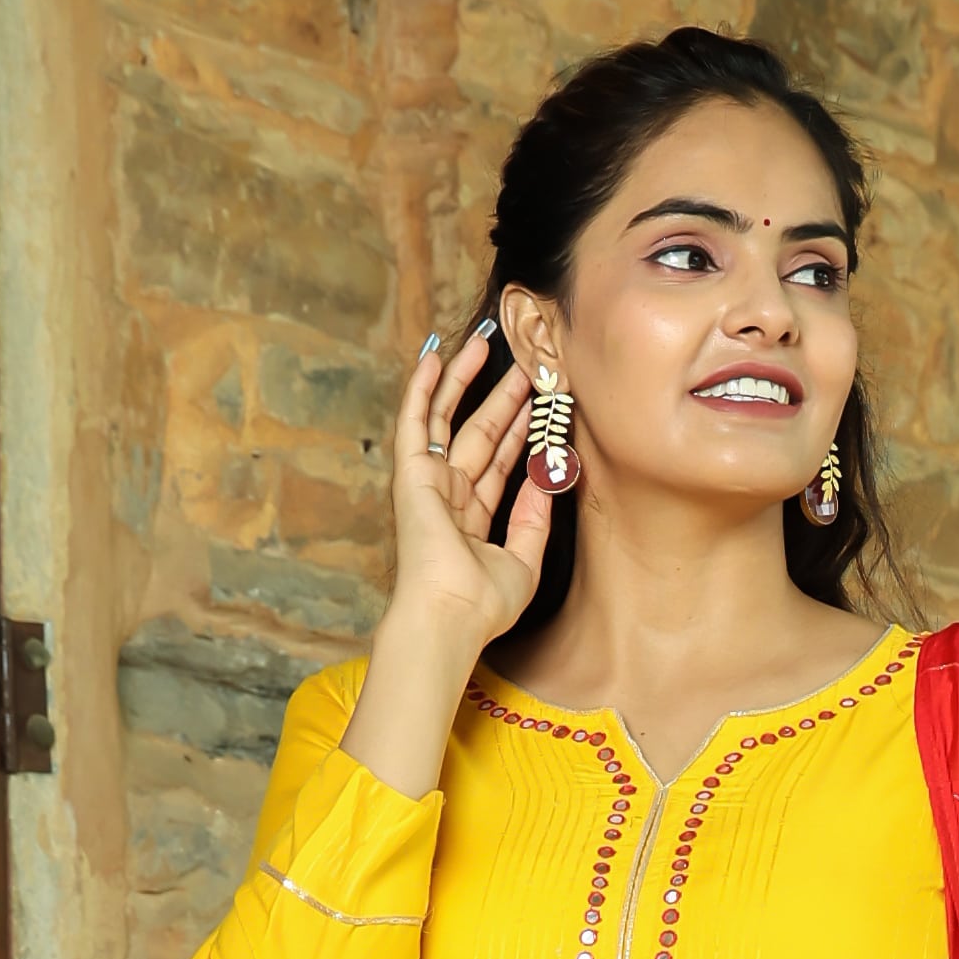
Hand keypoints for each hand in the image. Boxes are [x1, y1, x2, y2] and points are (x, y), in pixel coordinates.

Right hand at [380, 321, 547, 655]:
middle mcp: (449, 495)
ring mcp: (428, 482)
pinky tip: (433, 356)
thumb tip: (547, 478)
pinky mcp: (411, 473)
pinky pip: (415, 420)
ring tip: (484, 343)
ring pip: (448, 417)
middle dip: (502, 396)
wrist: (451, 614)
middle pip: (480, 432)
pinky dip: (422, 387)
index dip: (523, 430)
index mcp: (472, 516)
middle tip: (524, 364)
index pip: (501, 461)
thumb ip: (534, 518)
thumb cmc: (483, 604)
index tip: (542, 401)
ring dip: (464, 380)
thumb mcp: (524, 559)